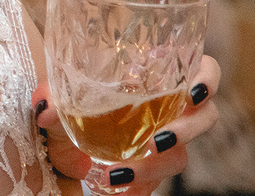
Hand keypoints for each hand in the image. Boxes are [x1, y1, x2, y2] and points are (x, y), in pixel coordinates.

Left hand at [32, 55, 221, 193]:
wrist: (66, 131)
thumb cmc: (76, 94)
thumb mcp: (64, 90)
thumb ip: (55, 94)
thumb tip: (46, 109)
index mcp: (160, 76)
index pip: (203, 70)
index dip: (208, 79)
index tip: (194, 92)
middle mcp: (172, 107)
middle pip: (205, 118)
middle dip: (187, 131)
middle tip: (157, 141)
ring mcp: (167, 138)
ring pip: (181, 155)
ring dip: (156, 166)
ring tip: (121, 173)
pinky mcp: (153, 167)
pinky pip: (157, 180)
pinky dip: (140, 187)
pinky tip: (119, 189)